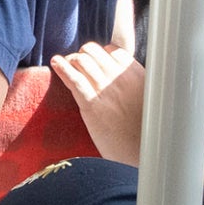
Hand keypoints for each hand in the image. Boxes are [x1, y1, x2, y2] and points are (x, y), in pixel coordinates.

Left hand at [50, 42, 145, 164]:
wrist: (141, 153)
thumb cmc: (143, 131)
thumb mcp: (148, 99)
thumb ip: (134, 83)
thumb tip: (117, 72)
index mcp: (137, 75)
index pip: (112, 51)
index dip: (100, 56)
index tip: (95, 65)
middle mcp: (122, 78)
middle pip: (94, 52)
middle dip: (83, 56)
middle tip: (78, 66)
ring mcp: (107, 90)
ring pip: (82, 61)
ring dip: (71, 61)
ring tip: (66, 66)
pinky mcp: (92, 105)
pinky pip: (74, 79)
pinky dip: (62, 68)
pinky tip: (56, 63)